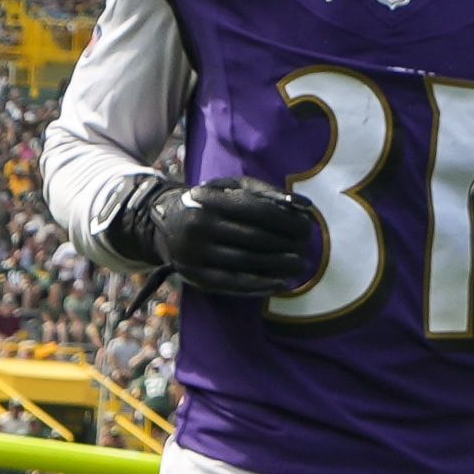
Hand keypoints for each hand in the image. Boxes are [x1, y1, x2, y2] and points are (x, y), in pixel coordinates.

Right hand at [119, 169, 329, 302]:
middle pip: (254, 238)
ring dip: (277, 266)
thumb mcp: (231, 187)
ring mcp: (195, 253)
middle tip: (306, 248)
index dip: (286, 220)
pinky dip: (259, 285)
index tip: (307, 226)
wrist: (166, 223)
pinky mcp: (195, 276)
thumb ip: (267, 193)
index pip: (257, 210)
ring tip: (299, 265)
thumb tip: (305, 205)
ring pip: (245, 262)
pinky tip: (280, 284)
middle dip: (286, 244)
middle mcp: (199, 225)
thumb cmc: (210, 202)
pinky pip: (233, 283)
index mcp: (209, 199)